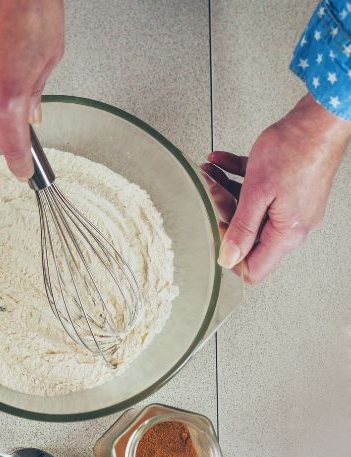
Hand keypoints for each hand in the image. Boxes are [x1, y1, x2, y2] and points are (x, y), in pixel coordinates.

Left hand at [202, 94, 350, 283]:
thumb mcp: (257, 193)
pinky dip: (237, 176)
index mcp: (286, 233)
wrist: (318, 119)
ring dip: (225, 191)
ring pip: (249, 208)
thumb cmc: (294, 151)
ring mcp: (291, 205)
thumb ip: (242, 228)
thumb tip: (228, 259)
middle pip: (247, 235)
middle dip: (223, 214)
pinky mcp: (289, 187)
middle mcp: (291, 223)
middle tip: (210, 193)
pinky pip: (257, 189)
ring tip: (208, 173)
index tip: (215, 232)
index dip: (230, 256)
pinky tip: (219, 161)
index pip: (253, 267)